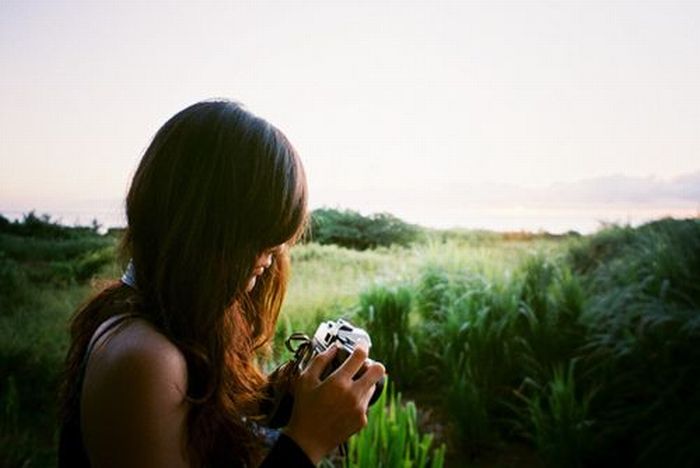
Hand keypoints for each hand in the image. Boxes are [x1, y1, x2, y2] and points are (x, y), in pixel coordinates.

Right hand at [283, 343, 385, 463]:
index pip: (360, 356)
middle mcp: (353, 394)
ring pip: (373, 386)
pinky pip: (366, 403)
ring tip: (347, 387)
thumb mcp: (305, 380)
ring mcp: (360, 409)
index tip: (360, 345)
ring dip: (364, 382)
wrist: (308, 440)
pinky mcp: (362, 420)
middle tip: (361, 367)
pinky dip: (358, 399)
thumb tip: (334, 348)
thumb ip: (320, 360)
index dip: (361, 346)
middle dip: (372, 364)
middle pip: (378, 370)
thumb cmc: (304, 409)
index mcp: (338, 382)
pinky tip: (343, 404)